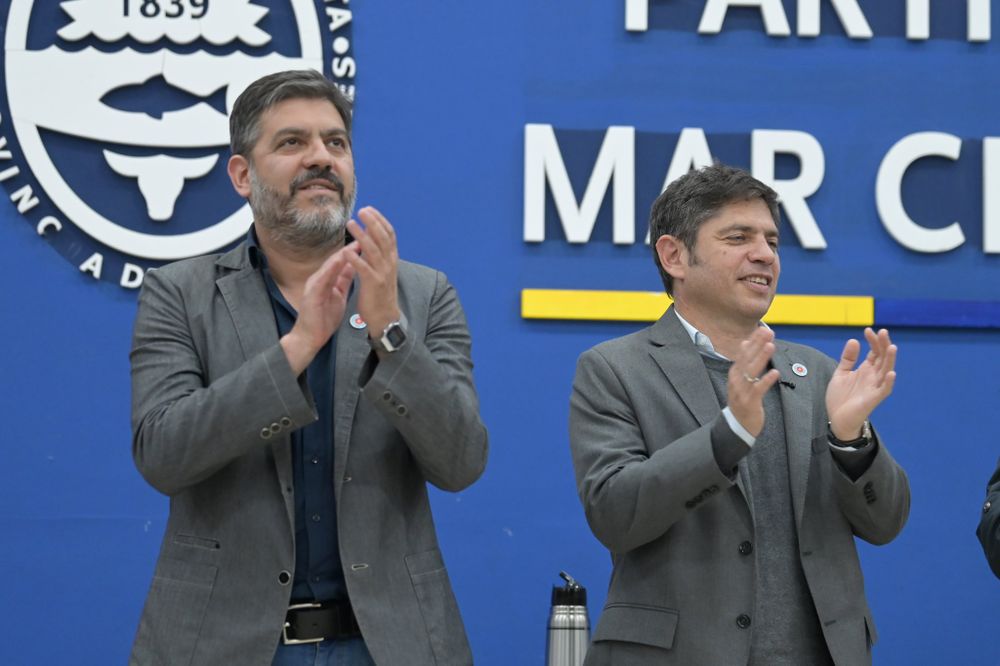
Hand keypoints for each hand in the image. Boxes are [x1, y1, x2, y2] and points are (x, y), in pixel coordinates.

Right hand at [281, 246, 355, 374]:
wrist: (309, 338)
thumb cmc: (323, 319)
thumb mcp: (339, 295)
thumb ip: (344, 280)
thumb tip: (354, 265)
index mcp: (327, 279)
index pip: (342, 262)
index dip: (355, 251)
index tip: (368, 241)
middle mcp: (320, 278)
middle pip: (336, 259)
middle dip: (350, 248)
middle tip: (363, 236)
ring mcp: (314, 284)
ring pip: (329, 266)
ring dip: (342, 254)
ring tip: (354, 244)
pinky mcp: (311, 293)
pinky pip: (322, 278)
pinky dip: (331, 269)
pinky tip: (339, 262)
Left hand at [345, 206, 399, 338]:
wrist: (385, 317)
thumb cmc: (380, 293)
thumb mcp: (383, 270)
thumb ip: (378, 254)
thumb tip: (372, 238)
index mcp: (391, 259)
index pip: (389, 234)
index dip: (379, 220)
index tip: (369, 210)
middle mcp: (389, 263)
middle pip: (382, 237)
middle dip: (372, 222)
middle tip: (361, 210)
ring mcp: (382, 273)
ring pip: (373, 250)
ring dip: (361, 235)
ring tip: (350, 224)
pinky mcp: (373, 284)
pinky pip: (364, 269)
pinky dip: (355, 258)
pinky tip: (346, 250)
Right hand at [727, 327, 780, 436]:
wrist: (737, 424)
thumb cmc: (742, 399)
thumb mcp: (741, 379)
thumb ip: (745, 361)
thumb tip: (745, 342)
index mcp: (735, 372)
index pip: (744, 352)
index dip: (753, 341)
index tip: (763, 329)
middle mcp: (736, 379)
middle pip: (747, 358)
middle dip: (758, 345)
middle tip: (768, 332)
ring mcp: (742, 390)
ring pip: (752, 371)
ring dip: (761, 358)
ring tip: (770, 346)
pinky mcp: (749, 401)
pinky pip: (759, 389)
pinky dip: (766, 380)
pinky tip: (775, 373)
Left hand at [826, 328, 896, 439]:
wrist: (837, 418)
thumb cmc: (840, 397)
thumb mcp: (841, 373)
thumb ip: (848, 358)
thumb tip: (853, 340)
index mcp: (866, 370)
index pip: (874, 352)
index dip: (873, 341)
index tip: (868, 330)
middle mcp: (873, 377)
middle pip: (882, 358)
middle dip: (883, 345)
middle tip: (883, 332)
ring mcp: (874, 387)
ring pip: (886, 371)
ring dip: (889, 359)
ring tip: (892, 346)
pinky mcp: (873, 399)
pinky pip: (884, 390)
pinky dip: (888, 382)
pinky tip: (890, 373)